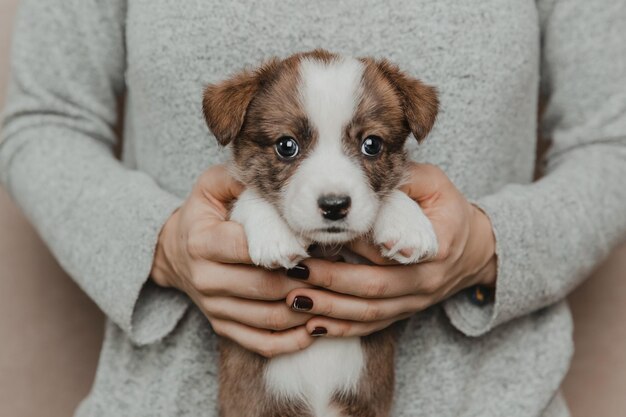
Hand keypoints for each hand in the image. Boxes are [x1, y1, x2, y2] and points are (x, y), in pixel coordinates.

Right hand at [151, 165, 314, 356]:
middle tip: (336, 269)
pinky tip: (314, 329)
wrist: (174, 252)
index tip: (315, 241)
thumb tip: (270, 173)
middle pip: (266, 285)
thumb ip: (237, 178)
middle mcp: (206, 279)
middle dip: (306, 279)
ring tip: (333, 294)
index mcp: (203, 242)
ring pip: (269, 317)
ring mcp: (214, 307)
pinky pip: (260, 342)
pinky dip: (290, 341)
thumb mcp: (211, 187)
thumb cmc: (203, 215)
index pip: (250, 248)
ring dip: (306, 309)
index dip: (287, 247)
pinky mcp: (223, 327)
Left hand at [284, 163, 496, 336]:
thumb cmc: (449, 211)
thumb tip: (367, 171)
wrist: (476, 250)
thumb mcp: (436, 185)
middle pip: (375, 287)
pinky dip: (342, 328)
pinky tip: (313, 325)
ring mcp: (415, 302)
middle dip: (332, 280)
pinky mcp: (404, 313)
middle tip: (297, 270)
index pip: (393, 250)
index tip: (327, 237)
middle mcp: (426, 281)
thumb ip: (406, 178)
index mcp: (437, 246)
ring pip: (370, 313)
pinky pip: (372, 326)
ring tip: (294, 298)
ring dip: (330, 308)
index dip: (360, 247)